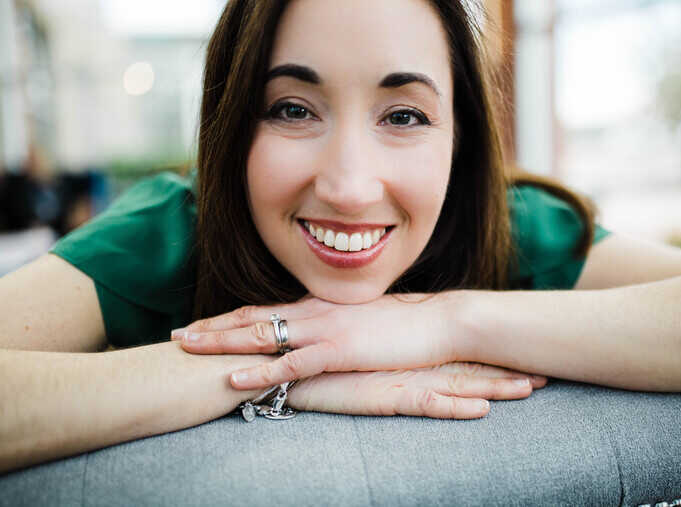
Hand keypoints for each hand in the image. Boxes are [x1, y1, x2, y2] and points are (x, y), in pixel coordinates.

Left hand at [173, 293, 544, 389]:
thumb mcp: (364, 322)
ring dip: (222, 342)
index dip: (231, 317)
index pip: (266, 310)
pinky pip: (291, 364)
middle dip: (212, 327)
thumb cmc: (406, 325)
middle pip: (253, 317)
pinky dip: (260, 372)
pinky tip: (235, 380)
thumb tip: (317, 337)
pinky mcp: (340, 351)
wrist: (441, 322)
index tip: (202, 324)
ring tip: (187, 348)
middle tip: (176, 335)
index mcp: (320, 305)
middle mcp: (315, 312)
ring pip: (262, 334)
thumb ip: (336, 327)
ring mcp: (326, 329)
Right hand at [287, 362, 547, 418]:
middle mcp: (412, 362)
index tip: (525, 356)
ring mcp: (401, 377)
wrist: (289, 361)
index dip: (493, 357)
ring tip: (530, 390)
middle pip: (469, 367)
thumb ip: (383, 352)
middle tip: (546, 373)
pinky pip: (426, 404)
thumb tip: (400, 352)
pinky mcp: (385, 394)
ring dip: (494, 387)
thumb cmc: (325, 359)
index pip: (459, 355)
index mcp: (410, 353)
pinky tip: (481, 410)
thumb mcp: (360, 354)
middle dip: (507, 371)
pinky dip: (455, 407)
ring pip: (457, 383)